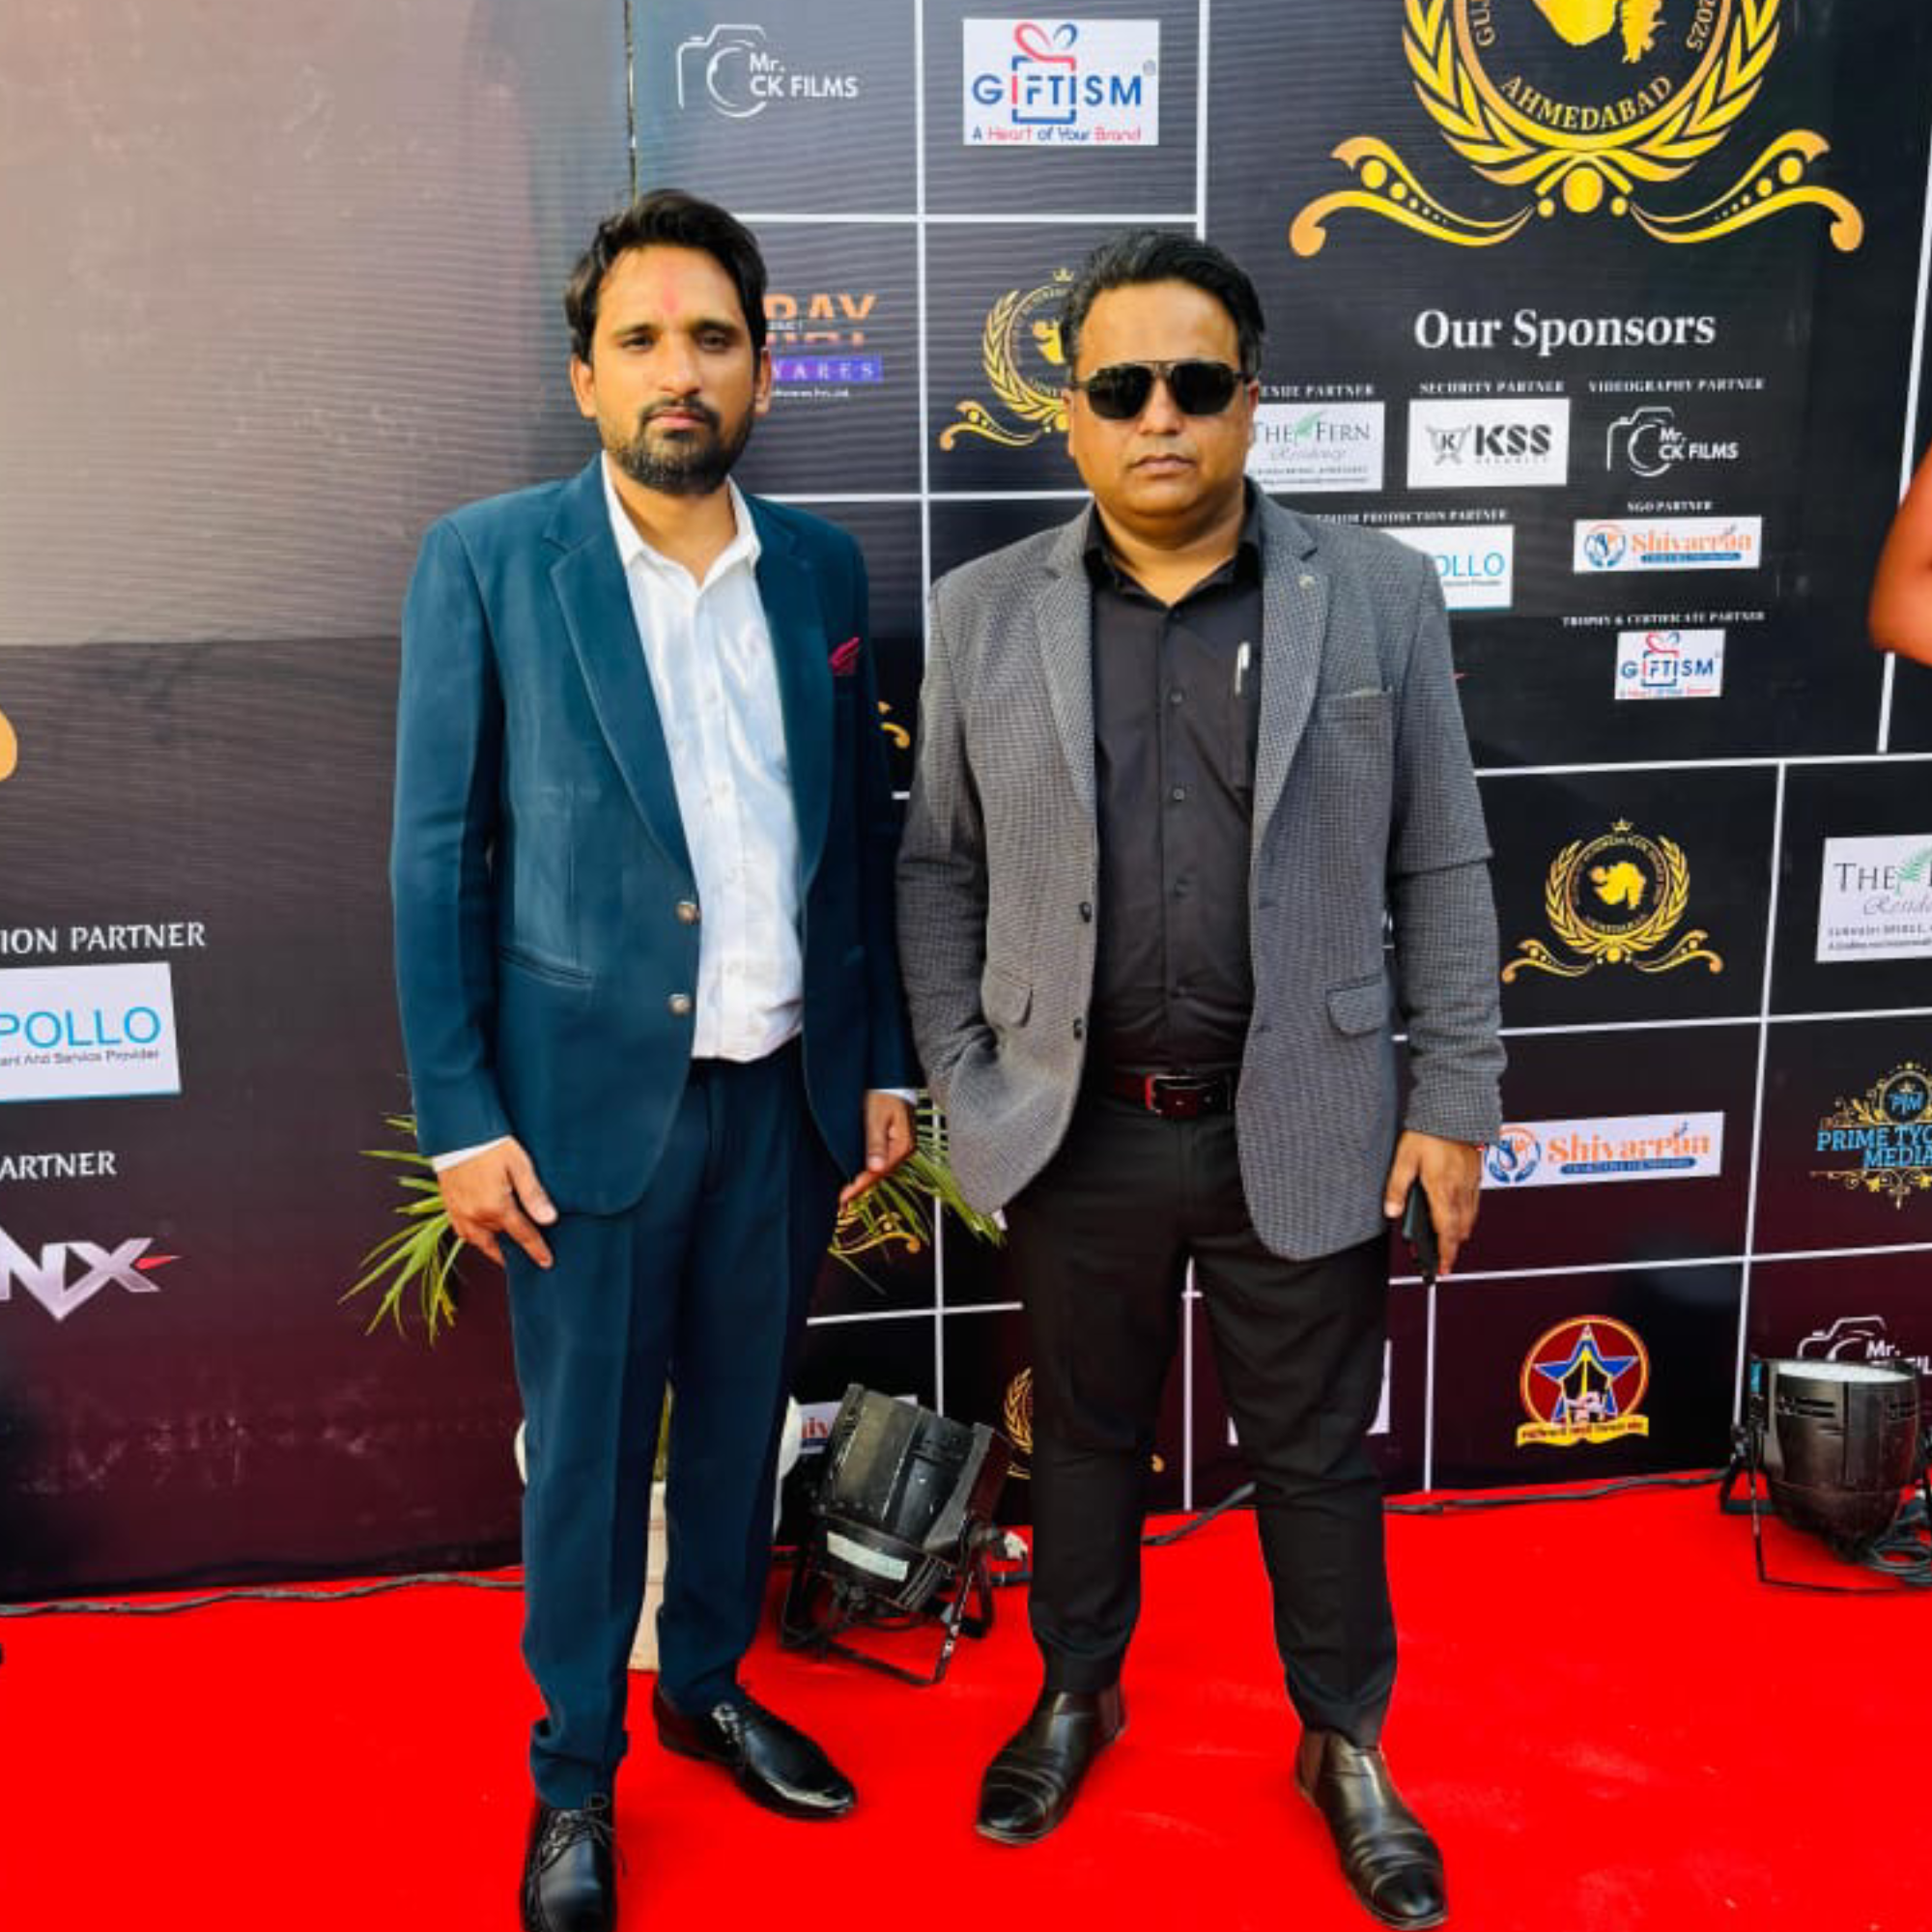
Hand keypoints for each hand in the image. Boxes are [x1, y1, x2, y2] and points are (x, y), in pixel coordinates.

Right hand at [437, 1136, 557, 1268]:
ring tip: (504, 1252)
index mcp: (496, 1207)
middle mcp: (475, 1215)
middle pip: (501, 1238)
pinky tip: (481, 1235)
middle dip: (514, 1248)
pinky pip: (461, 1231)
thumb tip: (549, 1219)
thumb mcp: (520, 1166)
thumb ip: (534, 1195)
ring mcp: (460, 1212)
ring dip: (493, 1247)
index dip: (536, 1250)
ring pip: (478, 1240)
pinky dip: (473, 1237)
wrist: (458, 1131)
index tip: (546, 1262)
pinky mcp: (449, 1205)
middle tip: (526, 1254)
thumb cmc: (491, 1144)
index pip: (522, 1235)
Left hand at [838, 1092, 915, 1206]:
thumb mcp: (876, 1116)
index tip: (843, 1197)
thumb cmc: (884, 1091)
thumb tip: (875, 1168)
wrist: (889, 1077)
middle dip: (859, 1189)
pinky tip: (857, 1178)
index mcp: (902, 1145)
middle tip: (840, 1204)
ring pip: (878, 1170)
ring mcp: (899, 1146)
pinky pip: (879, 1162)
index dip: (858, 1186)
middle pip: (878, 1175)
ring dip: (862, 1182)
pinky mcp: (893, 1142)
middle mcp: (903, 1148)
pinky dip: (866, 1171)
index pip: (877, 1172)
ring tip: (845, 1197)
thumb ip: (874, 1142)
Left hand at [1381, 1129, 1481, 1276]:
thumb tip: (1391, 1212)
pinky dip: (1467, 1215)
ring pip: (1470, 1217)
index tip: (1443, 1269)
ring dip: (1460, 1232)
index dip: (1445, 1253)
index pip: (1446, 1231)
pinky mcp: (1476, 1174)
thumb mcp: (1404, 1158)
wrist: (1455, 1109)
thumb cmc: (1429, 1131)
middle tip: (1443, 1259)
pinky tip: (1458, 1214)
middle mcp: (1460, 1190)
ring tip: (1449, 1241)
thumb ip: (1397, 1187)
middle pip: (1461, 1229)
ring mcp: (1471, 1182)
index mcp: (1443, 1190)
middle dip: (1453, 1247)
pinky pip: (1474, 1203)